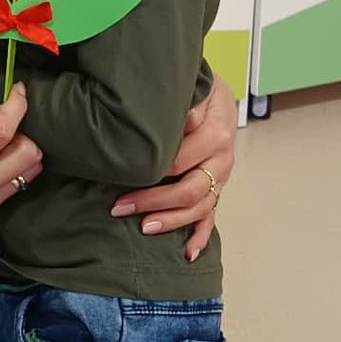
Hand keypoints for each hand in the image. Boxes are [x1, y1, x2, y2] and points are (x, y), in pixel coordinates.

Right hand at [0, 84, 41, 252]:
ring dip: (23, 148)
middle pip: (29, 153)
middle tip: (4, 121)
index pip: (1, 131)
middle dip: (23, 129)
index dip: (16, 106)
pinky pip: (18, 183)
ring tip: (0, 141)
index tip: (16, 91)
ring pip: (31, 170)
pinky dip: (16, 165)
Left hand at [109, 75, 237, 262]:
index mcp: (216, 134)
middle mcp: (222, 159)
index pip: (179, 160)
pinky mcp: (217, 188)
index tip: (119, 177)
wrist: (217, 94)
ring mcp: (220, 177)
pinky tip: (188, 254)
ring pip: (200, 207)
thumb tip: (174, 121)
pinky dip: (200, 236)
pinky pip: (211, 216)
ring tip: (145, 227)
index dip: (149, 172)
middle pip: (190, 189)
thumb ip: (184, 105)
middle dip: (153, 201)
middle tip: (120, 207)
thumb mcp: (195, 87)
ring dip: (172, 220)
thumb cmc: (199, 90)